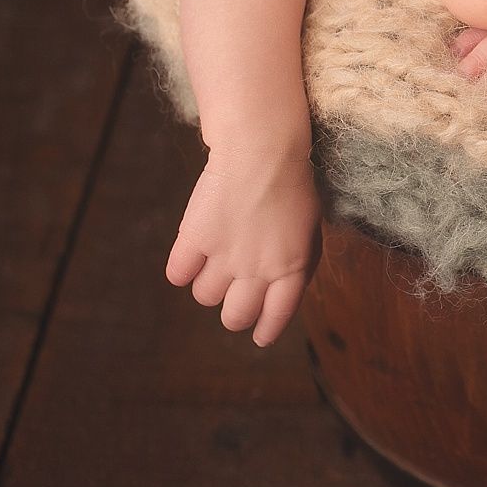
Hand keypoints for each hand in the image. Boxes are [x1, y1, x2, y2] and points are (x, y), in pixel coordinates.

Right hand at [165, 143, 320, 347]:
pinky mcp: (195, 240)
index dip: (265, 329)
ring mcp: (224, 257)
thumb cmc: (293, 182)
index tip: (259, 336)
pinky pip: (177, 274)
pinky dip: (182, 267)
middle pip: (235, 316)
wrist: (263, 150)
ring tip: (214, 259)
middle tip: (231, 295)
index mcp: (292, 269)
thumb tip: (280, 287)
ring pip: (205, 296)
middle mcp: (257, 271)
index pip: (276, 316)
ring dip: (208, 283)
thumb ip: (296, 261)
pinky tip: (190, 253)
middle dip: (233, 312)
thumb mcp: (309, 227)